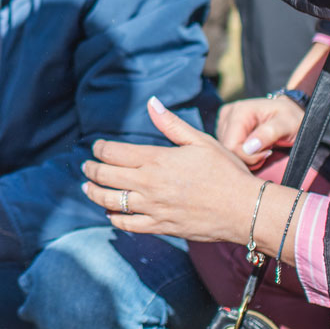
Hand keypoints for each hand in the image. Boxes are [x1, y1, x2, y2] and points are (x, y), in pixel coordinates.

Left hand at [82, 97, 266, 246]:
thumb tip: (151, 102)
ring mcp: (153, 208)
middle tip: (85, 167)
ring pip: (111, 202)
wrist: (244, 209)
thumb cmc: (226, 171)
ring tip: (88, 188)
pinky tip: (110, 214)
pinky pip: (128, 225)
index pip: (114, 153)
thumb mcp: (200, 141)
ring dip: (94, 194)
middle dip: (91, 170)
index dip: (100, 149)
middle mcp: (149, 184)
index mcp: (157, 160)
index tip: (96, 147)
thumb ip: (171, 124)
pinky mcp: (160, 226)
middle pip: (106, 176)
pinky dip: (115, 219)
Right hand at [216, 94, 305, 169]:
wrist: (290, 113)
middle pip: (227, 149)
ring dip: (245, 156)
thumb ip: (269, 134)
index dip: (248, 157)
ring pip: (227, 151)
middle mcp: (228, 114)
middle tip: (266, 153)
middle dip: (247, 158)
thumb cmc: (290, 118)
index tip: (267, 154)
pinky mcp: (224, 128)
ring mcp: (224, 121)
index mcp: (240, 111)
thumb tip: (249, 148)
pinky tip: (254, 148)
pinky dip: (242, 153)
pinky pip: (228, 148)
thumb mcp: (287, 124)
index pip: (231, 145)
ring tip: (262, 148)